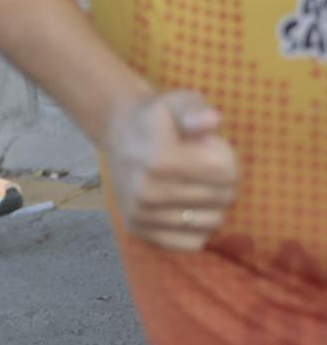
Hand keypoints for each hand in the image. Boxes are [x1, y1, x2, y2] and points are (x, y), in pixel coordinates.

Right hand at [103, 90, 238, 252]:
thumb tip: (212, 121)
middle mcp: (147, 192)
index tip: (206, 145)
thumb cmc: (157, 117)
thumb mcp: (177, 102)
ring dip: (212, 203)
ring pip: (213, 222)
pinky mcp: (139, 230)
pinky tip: (185, 206)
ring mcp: (141, 214)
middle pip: (223, 198)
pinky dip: (197, 228)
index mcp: (158, 160)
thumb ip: (196, 109)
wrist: (118, 132)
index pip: (227, 173)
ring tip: (192, 183)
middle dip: (221, 180)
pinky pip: (192, 243)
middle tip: (199, 164)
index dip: (225, 156)